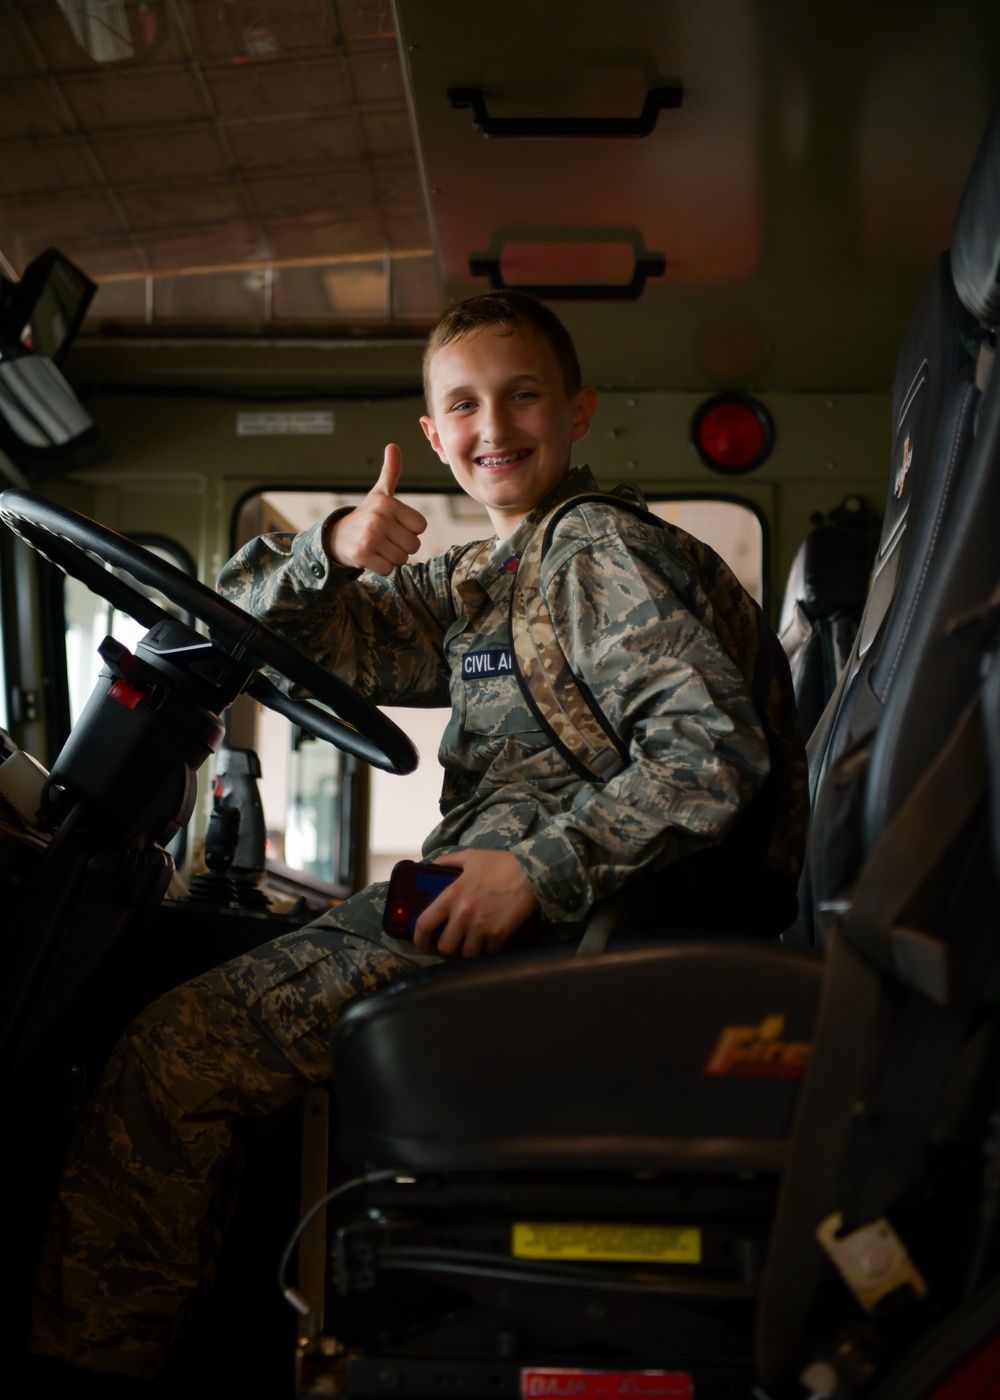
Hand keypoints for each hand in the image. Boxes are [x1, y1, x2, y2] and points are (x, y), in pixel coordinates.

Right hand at [324, 444, 426, 574]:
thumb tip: (393, 445)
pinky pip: (388, 569)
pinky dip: (381, 568)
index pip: (421, 526)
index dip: (410, 530)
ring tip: (377, 547)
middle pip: (414, 545)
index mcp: (389, 503)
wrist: (336, 536)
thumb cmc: (365, 516)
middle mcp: (379, 518)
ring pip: (402, 559)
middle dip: (401, 547)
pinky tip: (370, 557)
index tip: (394, 526)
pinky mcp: (362, 555)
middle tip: (385, 539)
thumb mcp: (379, 494)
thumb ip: (391, 472)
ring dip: (392, 558)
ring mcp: (370, 537)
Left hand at [413, 849, 538, 957]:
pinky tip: (491, 942)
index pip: (425, 924)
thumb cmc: (501, 863)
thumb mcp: (471, 856)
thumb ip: (448, 860)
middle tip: (452, 946)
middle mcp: (463, 915)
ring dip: (467, 952)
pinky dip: (488, 950)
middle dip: (446, 950)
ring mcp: (481, 927)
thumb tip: (433, 865)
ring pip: (466, 955)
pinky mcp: (499, 935)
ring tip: (471, 946)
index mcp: (451, 896)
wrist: (531, 873)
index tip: (421, 945)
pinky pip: (488, 952)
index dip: (419, 939)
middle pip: (445, 947)